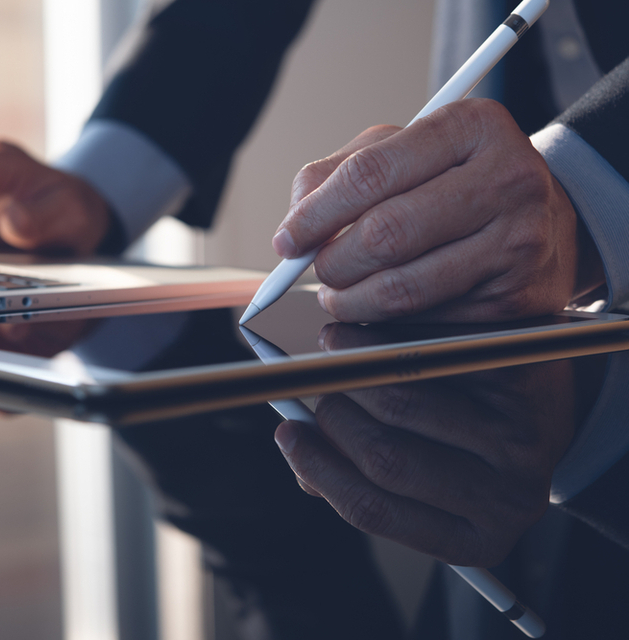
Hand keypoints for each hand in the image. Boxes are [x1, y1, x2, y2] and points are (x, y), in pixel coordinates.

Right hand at [273, 356, 605, 566]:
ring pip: (406, 399)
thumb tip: (298, 451)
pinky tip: (369, 333)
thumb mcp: (421, 489)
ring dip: (352, 368)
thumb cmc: (463, 455)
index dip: (318, 468)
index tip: (286, 434)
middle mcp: (506, 500)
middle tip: (314, 390)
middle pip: (386, 457)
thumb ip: (356, 479)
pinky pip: (430, 353)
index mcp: (472, 540)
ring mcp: (522, 440)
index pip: (373, 510)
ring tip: (334, 352)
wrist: (547, 412)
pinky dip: (386, 337)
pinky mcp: (521, 380)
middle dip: (333, 417)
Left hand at [275, 99, 604, 322]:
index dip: (316, 214)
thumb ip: (341, 171)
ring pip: (402, 287)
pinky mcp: (515, 297)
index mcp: (471, 127)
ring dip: (351, 299)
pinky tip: (381, 304)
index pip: (370, 173)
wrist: (552, 218)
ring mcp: (517, 241)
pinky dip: (388, 318)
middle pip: (384, 234)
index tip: (287, 239)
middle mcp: (506, 179)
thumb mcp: (407, 150)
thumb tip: (295, 219)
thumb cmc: (462, 180)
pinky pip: (427, 318)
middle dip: (331, 262)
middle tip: (315, 269)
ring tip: (337, 293)